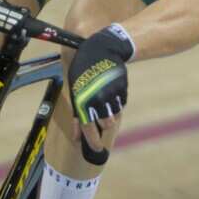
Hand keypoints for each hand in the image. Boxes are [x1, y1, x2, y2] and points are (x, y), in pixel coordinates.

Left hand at [68, 24, 134, 144]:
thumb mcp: (75, 90)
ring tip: (104, 97)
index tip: (97, 149)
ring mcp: (112, 93)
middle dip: (104, 122)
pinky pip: (122, 102)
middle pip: (107, 124)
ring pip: (115, 114)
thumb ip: (77, 114)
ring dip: (111, 111)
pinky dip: (117, 101)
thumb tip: (75, 137)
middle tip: (101, 114)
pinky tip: (111, 89)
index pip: (89, 128)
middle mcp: (98, 99)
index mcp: (83, 101)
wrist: (101, 48)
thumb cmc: (83, 70)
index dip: (93, 142)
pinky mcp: (123, 88)